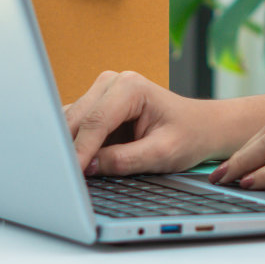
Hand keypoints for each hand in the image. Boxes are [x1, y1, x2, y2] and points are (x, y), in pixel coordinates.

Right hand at [65, 71, 220, 176]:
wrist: (202, 126)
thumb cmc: (189, 135)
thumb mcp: (162, 153)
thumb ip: (124, 160)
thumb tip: (89, 168)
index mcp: (130, 87)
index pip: (95, 122)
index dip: (80, 151)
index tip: (71, 176)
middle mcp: (112, 83)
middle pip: (77, 120)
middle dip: (68, 149)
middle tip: (62, 181)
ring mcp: (102, 92)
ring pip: (71, 122)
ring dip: (67, 147)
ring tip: (66, 174)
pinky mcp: (97, 106)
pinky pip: (77, 126)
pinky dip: (73, 145)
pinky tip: (74, 164)